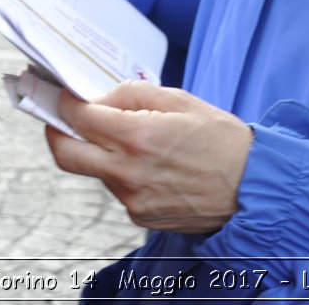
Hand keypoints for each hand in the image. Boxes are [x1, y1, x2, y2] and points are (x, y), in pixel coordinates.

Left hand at [47, 81, 252, 233]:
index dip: (65, 102)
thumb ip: (135, 94)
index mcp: (138, 135)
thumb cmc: (223, 141)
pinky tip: (153, 164)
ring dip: (99, 151)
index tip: (63, 94)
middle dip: (55, 131)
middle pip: (65, 153)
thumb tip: (101, 98)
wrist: (252, 187)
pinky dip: (123, 171)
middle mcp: (128, 171)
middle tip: (61, 118)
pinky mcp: (140, 215)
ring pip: (94, 170)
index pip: (79, 117)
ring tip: (133, 139)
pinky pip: (118, 188)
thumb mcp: (182, 101)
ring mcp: (131, 198)